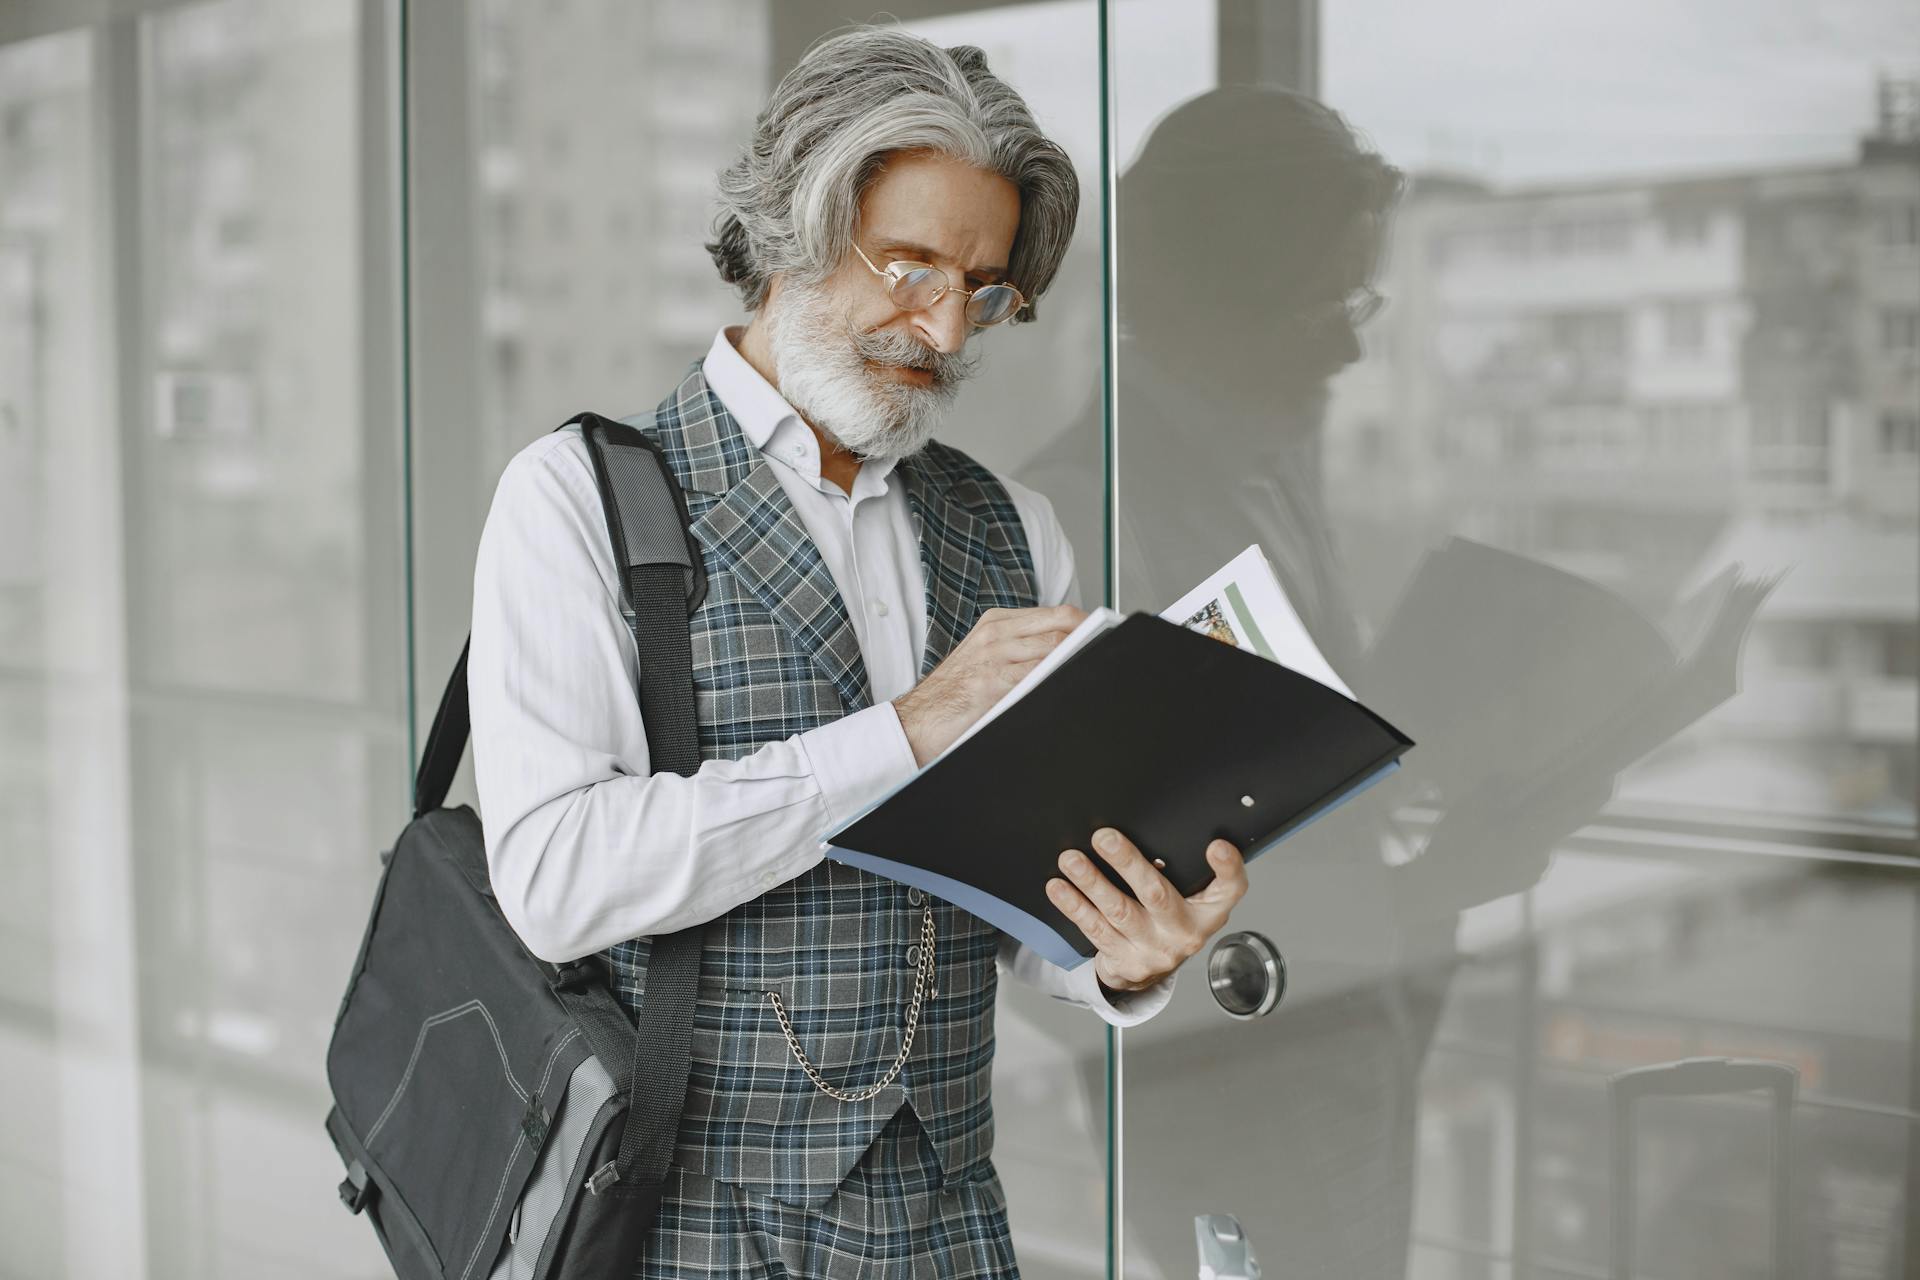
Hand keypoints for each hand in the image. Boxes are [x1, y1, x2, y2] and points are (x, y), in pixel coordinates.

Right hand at [892, 605, 1086, 765]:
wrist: (917, 721)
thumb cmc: (954, 695)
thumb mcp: (986, 659)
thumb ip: (1021, 650)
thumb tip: (1067, 652)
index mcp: (996, 622)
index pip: (1054, 613)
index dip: (1085, 623)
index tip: (1103, 634)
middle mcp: (996, 632)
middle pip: (1060, 622)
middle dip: (1090, 634)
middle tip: (1110, 647)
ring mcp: (994, 654)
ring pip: (1053, 646)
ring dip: (1080, 656)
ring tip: (1096, 665)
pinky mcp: (992, 680)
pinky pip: (1036, 674)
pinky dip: (1057, 676)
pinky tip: (1069, 683)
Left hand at [1045, 828, 1248, 993]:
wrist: (1152, 967)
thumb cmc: (1172, 919)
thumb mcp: (1193, 896)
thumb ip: (1184, 867)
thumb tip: (1152, 826)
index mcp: (1209, 911)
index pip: (1230, 888)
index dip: (1228, 867)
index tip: (1216, 846)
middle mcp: (1185, 933)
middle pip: (1158, 894)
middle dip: (1128, 863)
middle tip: (1104, 838)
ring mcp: (1154, 951)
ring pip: (1119, 912)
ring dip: (1091, 882)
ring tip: (1071, 860)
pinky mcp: (1126, 962)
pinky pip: (1095, 930)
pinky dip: (1074, 906)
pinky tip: (1059, 888)